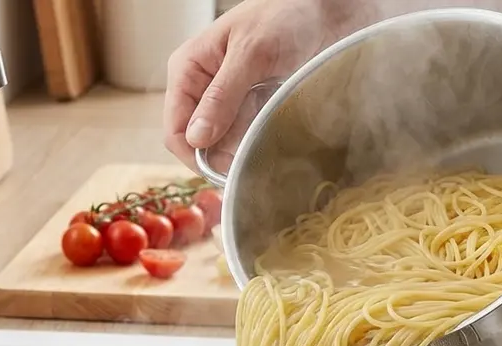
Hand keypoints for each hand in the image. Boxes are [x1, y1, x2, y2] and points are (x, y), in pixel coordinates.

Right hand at [164, 0, 373, 170]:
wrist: (325, 10)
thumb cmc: (283, 15)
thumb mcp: (250, 53)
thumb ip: (222, 96)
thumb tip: (196, 138)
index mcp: (189, 70)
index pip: (176, 130)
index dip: (195, 156)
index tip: (223, 173)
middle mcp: (204, 90)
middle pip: (201, 143)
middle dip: (223, 158)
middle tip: (251, 167)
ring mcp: (230, 101)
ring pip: (226, 145)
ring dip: (244, 153)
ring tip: (267, 152)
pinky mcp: (255, 108)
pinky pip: (249, 138)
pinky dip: (260, 144)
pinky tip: (275, 143)